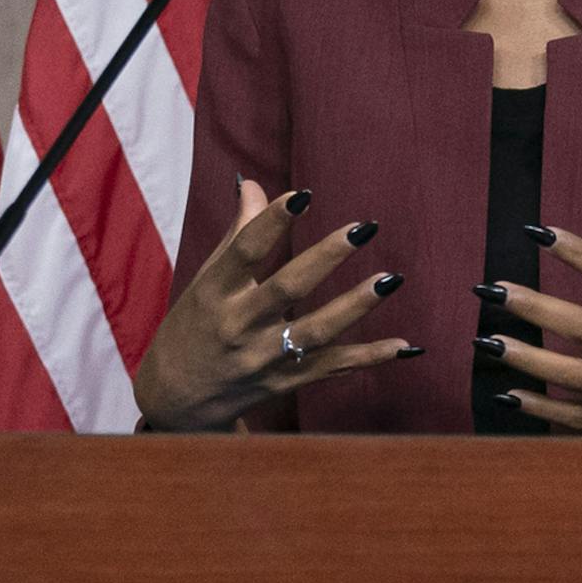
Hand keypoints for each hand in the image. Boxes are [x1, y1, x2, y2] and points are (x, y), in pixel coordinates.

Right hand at [133, 179, 416, 431]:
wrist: (178, 398)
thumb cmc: (194, 325)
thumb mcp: (206, 280)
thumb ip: (237, 234)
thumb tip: (253, 184)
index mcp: (214, 293)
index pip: (244, 251)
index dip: (272, 222)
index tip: (304, 195)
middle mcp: (238, 326)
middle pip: (287, 289)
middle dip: (325, 257)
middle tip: (361, 229)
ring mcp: (263, 358)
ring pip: (315, 331)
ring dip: (355, 306)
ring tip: (390, 279)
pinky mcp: (284, 383)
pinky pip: (331, 368)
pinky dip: (368, 358)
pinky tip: (403, 345)